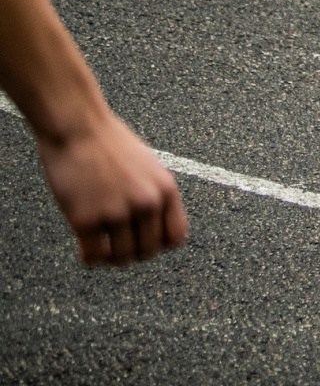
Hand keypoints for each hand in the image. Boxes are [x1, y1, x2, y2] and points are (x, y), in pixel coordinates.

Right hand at [37, 109, 186, 266]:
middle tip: (116, 246)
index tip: (143, 241)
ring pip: (121, 258)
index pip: (176, 237)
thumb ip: (153, 195)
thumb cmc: (109, 143)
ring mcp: (117, 212)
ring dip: (110, 258)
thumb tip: (154, 229)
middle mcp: (146, 202)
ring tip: (100, 247)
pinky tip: (83, 248)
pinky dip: (89, 258)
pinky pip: (93, 256)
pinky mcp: (86, 219)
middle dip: (132, 253)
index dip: (159, 245)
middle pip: (147, 251)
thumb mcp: (147, 167)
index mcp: (166, 189)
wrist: (78, 127)